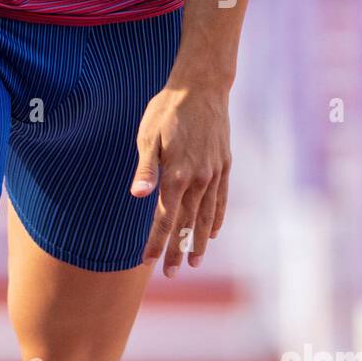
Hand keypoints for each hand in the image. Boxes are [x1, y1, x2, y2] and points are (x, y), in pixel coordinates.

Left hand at [130, 83, 230, 276]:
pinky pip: (222, 199)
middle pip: (188, 224)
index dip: (156, 241)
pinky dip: (217, 218)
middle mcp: (199, 179)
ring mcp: (215, 173)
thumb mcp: (148, 135)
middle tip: (171, 273)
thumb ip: (145, 168)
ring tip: (195, 262)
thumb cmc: (167, 110)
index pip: (165, 218)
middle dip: (178, 250)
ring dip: (200, 241)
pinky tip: (214, 232)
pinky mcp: (224, 165)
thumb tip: (136, 195)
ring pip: (207, 216)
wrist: (201, 87)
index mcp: (177, 174)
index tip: (147, 261)